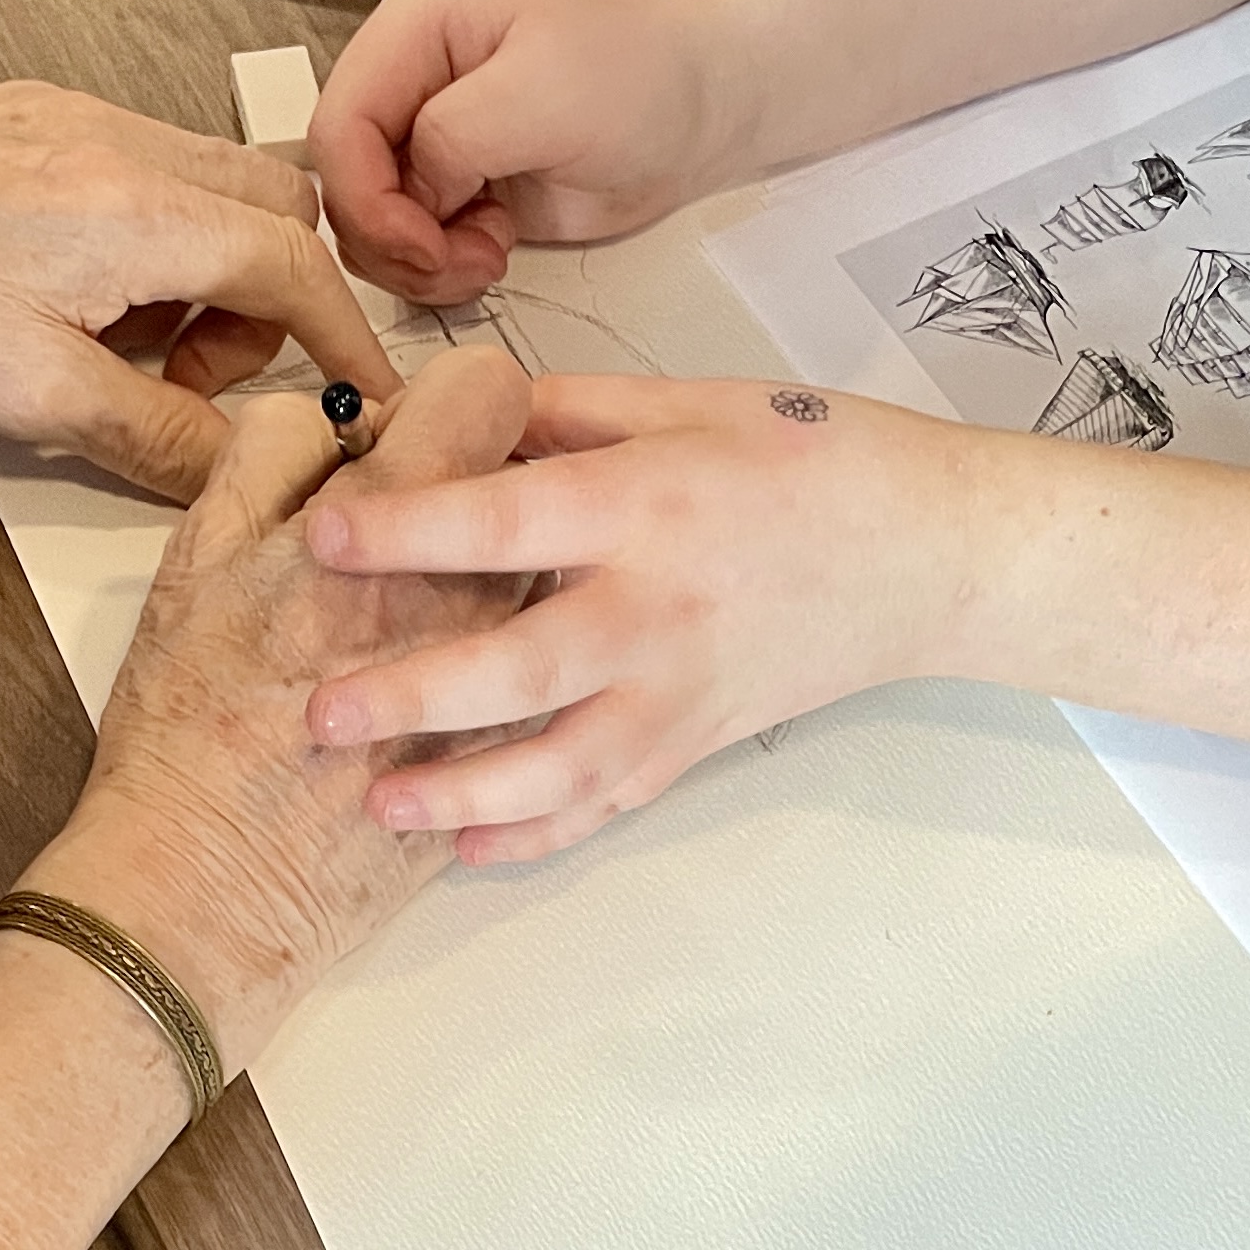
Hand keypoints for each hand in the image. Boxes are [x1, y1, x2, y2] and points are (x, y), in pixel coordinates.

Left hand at [0, 83, 402, 501]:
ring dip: (212, 273)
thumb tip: (239, 466)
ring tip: (130, 348)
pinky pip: (146, 173)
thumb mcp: (28, 397)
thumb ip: (156, 435)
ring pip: (215, 185)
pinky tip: (79, 299)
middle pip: (280, 207)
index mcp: (144, 209)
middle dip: (277, 301)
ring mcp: (78, 121)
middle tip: (203, 379)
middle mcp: (126, 144)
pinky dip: (154, 241)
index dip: (347, 340)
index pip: (302, 268)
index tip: (364, 395)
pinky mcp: (33, 121)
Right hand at [25, 348, 539, 1067]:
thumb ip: (276, 454)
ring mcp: (523, 681)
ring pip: (567, 581)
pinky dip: (535, 664)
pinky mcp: (531, 762)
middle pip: (546, 482)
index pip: (491, 390)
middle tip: (437, 512)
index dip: (453, 393)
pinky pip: (568, 686)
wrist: (209, 886)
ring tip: (446, 602)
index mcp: (401, 524)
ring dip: (520, 572)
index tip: (421, 423)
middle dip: (497, 478)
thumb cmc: (191, 723)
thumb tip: (336, 414)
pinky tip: (472, 681)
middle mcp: (485, 592)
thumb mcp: (201, 552)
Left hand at [299, 374, 961, 862]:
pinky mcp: (698, 743)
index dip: (407, 532)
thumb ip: (568, 412)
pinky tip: (463, 847)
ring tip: (380, 803)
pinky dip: (538, 835)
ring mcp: (681, 692)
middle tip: (318, 713)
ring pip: (564, 763)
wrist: (930, 554)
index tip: (321, 540)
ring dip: (466, 790)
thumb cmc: (810, 461)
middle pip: (522, 667)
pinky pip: (610, 802)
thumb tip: (453, 415)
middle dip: (415, 694)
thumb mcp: (689, 402)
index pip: (505, 521)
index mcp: (645, 505)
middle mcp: (657, 610)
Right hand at [309, 0, 742, 303]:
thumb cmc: (639, 77)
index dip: (364, 199)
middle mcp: (410, 81)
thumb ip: (452, 136)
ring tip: (486, 254)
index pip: (337, 126)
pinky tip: (493, 251)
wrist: (700, 110)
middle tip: (458, 260)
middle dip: (393, 239)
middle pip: (343, 183)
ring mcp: (430, 140)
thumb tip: (411, 192)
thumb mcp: (539, 94)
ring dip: (418, 262)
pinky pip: (410, 247)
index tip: (421, 245)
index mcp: (413, 29)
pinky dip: (440, 268)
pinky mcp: (456, 190)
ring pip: (370, 225)